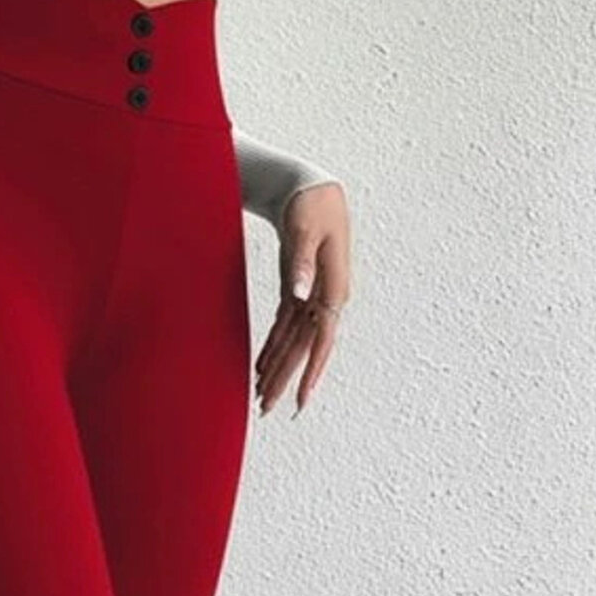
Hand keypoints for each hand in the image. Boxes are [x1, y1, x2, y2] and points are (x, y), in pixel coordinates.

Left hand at [254, 181, 349, 416]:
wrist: (310, 187)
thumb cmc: (310, 204)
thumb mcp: (306, 230)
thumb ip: (303, 265)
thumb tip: (301, 296)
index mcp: (334, 288)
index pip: (322, 339)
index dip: (311, 371)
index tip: (300, 398)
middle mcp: (326, 298)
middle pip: (305, 348)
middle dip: (286, 379)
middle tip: (266, 408)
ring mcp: (312, 297)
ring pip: (294, 342)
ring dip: (278, 368)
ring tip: (261, 396)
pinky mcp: (298, 291)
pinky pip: (286, 327)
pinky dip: (274, 346)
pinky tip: (262, 366)